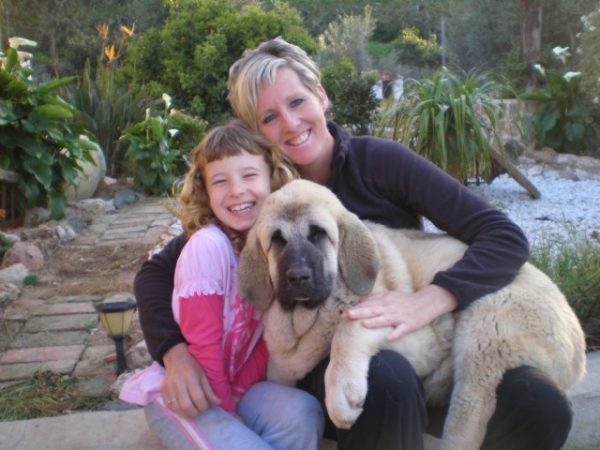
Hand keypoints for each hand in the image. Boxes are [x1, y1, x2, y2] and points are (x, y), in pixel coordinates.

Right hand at [161, 343, 220, 417]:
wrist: (176, 359)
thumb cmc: (192, 367)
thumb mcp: (203, 377)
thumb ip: (209, 391)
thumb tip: (219, 403)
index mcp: (191, 379)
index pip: (198, 398)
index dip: (203, 406)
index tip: (205, 407)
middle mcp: (178, 384)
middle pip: (186, 406)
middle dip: (194, 413)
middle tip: (198, 411)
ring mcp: (169, 388)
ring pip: (176, 409)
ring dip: (185, 414)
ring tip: (191, 411)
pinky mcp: (163, 391)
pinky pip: (168, 406)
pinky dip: (176, 411)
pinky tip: (182, 409)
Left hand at [343, 285, 457, 340]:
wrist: (427, 301)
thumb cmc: (405, 300)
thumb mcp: (389, 296)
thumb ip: (374, 299)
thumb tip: (360, 301)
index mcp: (385, 301)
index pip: (368, 305)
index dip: (355, 309)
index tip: (342, 313)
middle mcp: (390, 308)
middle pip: (373, 311)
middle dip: (360, 313)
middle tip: (346, 315)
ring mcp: (400, 316)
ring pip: (386, 319)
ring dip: (375, 322)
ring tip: (364, 324)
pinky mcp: (409, 324)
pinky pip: (401, 330)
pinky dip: (396, 333)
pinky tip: (389, 338)